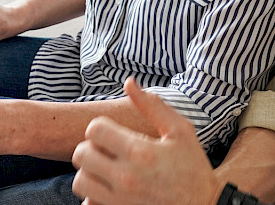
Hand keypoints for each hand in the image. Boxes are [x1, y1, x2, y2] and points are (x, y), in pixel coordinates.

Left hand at [72, 78, 222, 204]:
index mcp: (140, 151)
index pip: (94, 129)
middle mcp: (126, 178)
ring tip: (105, 169)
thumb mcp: (180, 131)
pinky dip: (94, 196)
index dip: (100, 126)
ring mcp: (120, 201)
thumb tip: (129, 82)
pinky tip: (110, 189)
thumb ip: (152, 105)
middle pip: (81, 155)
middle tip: (106, 149)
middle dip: (91, 147)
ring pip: (80, 182)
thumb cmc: (193, 167)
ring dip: (89, 172)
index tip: (111, 132)